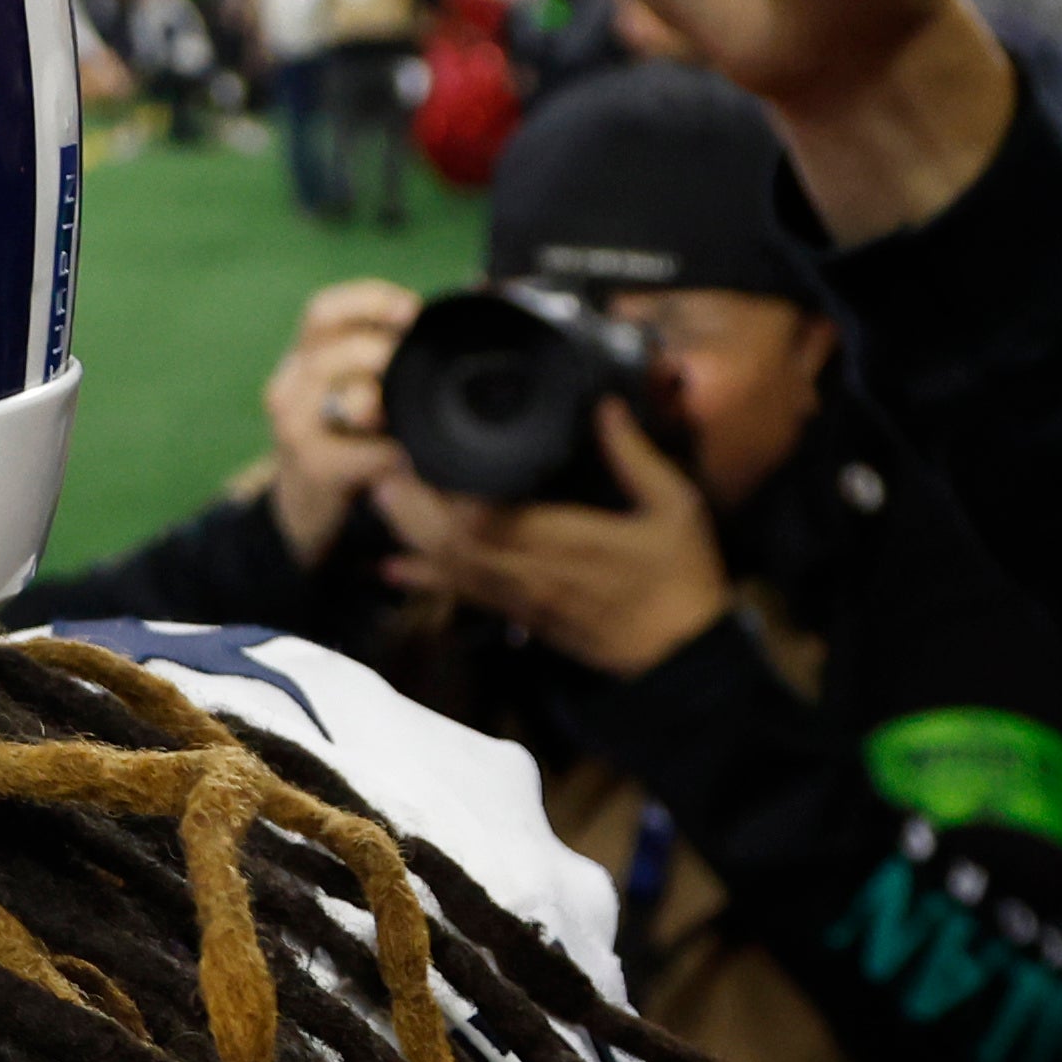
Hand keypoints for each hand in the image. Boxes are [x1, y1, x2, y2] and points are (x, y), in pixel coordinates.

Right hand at [258, 279, 430, 557]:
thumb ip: (389, 348)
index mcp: (303, 357)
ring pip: (346, 398)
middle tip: (408, 364)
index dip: (369, 302)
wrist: (305, 503)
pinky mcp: (313, 468)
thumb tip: (472, 292)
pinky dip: (391, 452)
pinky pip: (362, 453)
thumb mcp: (355, 383)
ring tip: (401, 410)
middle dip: (379, 353)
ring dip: (381, 398)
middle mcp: (290, 385)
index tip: (412, 310)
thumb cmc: (345, 435)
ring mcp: (295, 429)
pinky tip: (406, 455)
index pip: (324, 311)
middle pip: (331, 350)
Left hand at [377, 398, 733, 674]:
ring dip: (408, 535)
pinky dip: (423, 579)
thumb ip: (634, 456)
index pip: (483, 515)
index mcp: (563, 541)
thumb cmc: (681, 578)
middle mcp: (529, 571)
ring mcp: (519, 597)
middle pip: (449, 539)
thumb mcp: (674, 507)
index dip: (444, 488)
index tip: (423, 449)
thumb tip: (603, 405)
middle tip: (384, 464)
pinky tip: (392, 565)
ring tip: (379, 497)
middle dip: (410, 505)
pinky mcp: (518, 614)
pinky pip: (461, 594)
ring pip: (447, 567)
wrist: (680, 655)